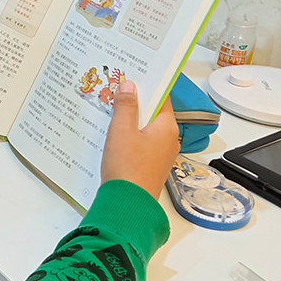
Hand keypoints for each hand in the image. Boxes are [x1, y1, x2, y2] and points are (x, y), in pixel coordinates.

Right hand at [101, 80, 179, 198]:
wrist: (127, 203)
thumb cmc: (127, 167)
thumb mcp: (121, 130)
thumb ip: (125, 105)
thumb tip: (130, 86)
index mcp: (166, 127)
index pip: (161, 97)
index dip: (146, 86)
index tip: (133, 77)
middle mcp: (169, 139)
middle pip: (153, 113)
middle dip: (135, 103)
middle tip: (116, 92)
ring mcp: (161, 154)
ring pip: (146, 128)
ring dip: (131, 120)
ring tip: (111, 112)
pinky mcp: (150, 165)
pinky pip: (142, 143)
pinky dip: (130, 136)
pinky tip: (114, 136)